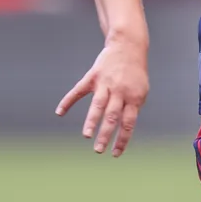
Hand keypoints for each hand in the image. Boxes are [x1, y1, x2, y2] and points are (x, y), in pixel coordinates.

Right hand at [56, 41, 149, 156]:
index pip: (128, 123)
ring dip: (92, 121)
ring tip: (86, 136)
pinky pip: (79, 90)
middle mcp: (120, 91)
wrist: (128, 47)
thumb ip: (132, 109)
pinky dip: (68, 101)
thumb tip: (123, 129)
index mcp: (134, 97)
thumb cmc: (135, 74)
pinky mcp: (93, 76)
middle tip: (99, 151)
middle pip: (112, 116)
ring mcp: (105, 83)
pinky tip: (60, 112)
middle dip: (105, 134)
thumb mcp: (140, 91)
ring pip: (98, 105)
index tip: (115, 154)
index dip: (122, 139)